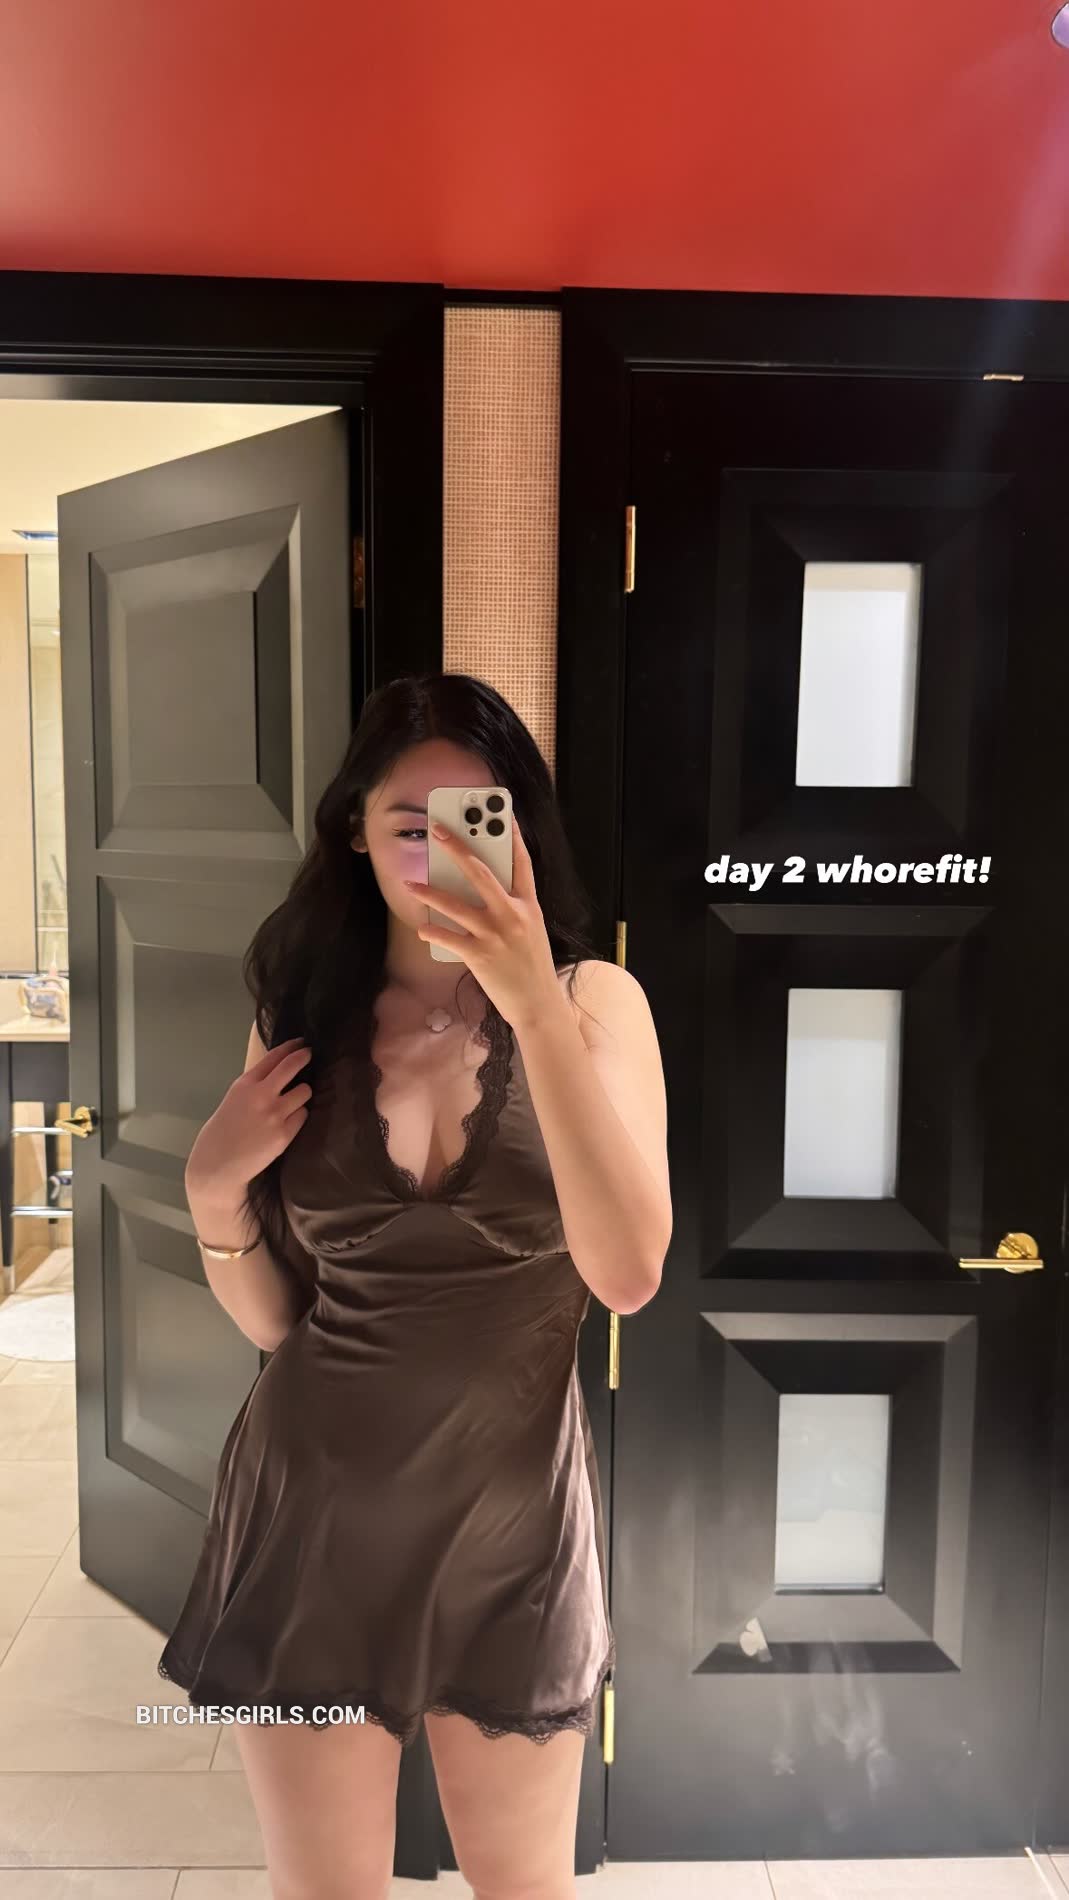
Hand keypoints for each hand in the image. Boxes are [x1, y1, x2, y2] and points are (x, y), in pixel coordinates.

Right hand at [186, 1037, 312, 1191]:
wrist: (217, 1166)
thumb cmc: (220, 1134)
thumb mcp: (232, 1100)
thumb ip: (253, 1088)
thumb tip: (276, 1078)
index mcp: (245, 1084)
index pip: (274, 1056)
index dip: (290, 1047)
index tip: (300, 1043)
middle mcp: (262, 1095)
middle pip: (292, 1066)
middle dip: (304, 1056)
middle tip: (310, 1054)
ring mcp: (275, 1114)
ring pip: (304, 1092)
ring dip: (302, 1094)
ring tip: (295, 1100)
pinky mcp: (285, 1134)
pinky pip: (303, 1115)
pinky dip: (299, 1116)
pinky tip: (290, 1121)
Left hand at [403, 816, 560, 1031]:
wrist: (539, 1004)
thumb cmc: (533, 968)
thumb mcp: (532, 931)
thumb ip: (513, 908)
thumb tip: (483, 890)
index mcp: (530, 906)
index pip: (522, 863)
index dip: (512, 837)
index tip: (503, 815)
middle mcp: (513, 915)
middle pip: (482, 872)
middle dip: (457, 848)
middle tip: (438, 830)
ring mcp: (496, 935)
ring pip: (456, 904)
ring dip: (430, 892)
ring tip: (411, 884)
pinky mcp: (480, 956)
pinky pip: (449, 938)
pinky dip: (432, 932)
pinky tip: (420, 929)